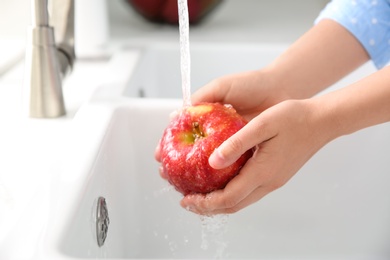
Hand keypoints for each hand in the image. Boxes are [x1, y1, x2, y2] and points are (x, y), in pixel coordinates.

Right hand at [155, 70, 288, 181]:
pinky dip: (220, 176)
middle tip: (168, 174)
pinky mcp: (246, 152)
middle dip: (178, 166)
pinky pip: (231, 166)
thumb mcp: (222, 87)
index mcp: (207, 118)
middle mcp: (216, 134)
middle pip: (192, 154)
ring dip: (196, 175)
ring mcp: (231, 145)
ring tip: (184, 184)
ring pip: (209, 164)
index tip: (160, 156)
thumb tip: (175, 115)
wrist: (282, 88)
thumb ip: (201, 98)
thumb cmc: (252, 84)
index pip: (182, 135)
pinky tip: (211, 184)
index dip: (169, 146)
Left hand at [181, 99, 328, 214]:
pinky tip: (222, 183)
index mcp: (263, 171)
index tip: (186, 200)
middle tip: (188, 202)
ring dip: (219, 202)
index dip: (206, 203)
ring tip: (201, 196)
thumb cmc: (294, 118)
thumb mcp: (262, 125)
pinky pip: (249, 192)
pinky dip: (231, 194)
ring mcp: (274, 181)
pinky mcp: (276, 176)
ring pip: (242, 201)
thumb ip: (236, 144)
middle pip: (234, 206)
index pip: (229, 197)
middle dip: (209, 208)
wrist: (322, 121)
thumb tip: (212, 161)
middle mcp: (268, 182)